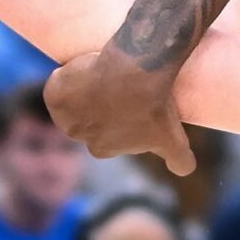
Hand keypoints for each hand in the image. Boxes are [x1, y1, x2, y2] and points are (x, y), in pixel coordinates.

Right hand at [45, 46, 195, 175]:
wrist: (136, 72)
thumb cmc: (155, 107)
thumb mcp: (174, 140)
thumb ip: (180, 161)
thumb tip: (184, 171)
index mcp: (101, 149)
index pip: (104, 132)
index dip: (114, 114)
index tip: (126, 99)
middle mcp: (78, 138)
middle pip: (86, 115)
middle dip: (97, 102)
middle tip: (117, 83)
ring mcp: (64, 117)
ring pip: (73, 98)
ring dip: (82, 88)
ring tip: (104, 74)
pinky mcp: (55, 94)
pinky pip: (60, 81)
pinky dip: (70, 75)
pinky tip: (88, 68)